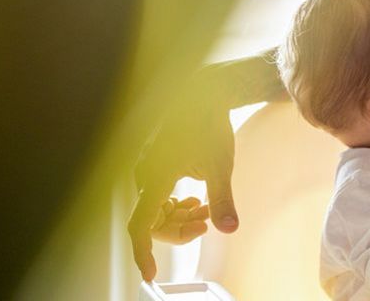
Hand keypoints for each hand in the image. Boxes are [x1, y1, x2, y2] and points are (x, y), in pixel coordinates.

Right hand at [128, 88, 238, 281]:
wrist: (205, 94)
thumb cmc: (210, 125)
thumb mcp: (220, 166)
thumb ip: (222, 199)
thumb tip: (229, 229)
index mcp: (154, 176)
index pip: (141, 225)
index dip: (143, 252)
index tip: (149, 274)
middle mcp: (143, 174)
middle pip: (151, 221)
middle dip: (178, 229)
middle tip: (206, 223)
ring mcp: (146, 168)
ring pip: (156, 209)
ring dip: (180, 217)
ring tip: (206, 210)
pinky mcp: (154, 164)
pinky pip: (158, 196)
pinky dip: (177, 204)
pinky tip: (197, 201)